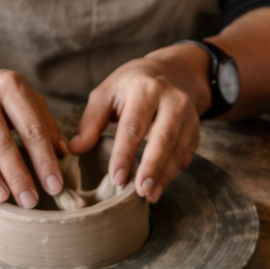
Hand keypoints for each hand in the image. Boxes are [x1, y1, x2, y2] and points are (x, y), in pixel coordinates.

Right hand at [0, 67, 66, 207]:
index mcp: (9, 86)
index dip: (44, 160)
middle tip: (29, 201)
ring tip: (2, 198)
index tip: (55, 187)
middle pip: (0, 140)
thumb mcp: (22, 100)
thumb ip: (45, 124)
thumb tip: (64, 153)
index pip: (31, 129)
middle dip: (17, 174)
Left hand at [71, 47, 209, 202]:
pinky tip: (159, 186)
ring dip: (165, 175)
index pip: (134, 125)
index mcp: (145, 88)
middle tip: (140, 191)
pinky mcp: (195, 130)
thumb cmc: (131, 86)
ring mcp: (188, 115)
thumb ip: (91, 121)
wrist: (171, 73)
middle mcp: (172, 100)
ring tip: (149, 195)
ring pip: (179, 149)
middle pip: (164, 137)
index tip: (116, 177)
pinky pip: (186, 155)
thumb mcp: (107, 94)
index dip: (125, 153)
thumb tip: (74, 150)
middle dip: (152, 167)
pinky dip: (173, 173)